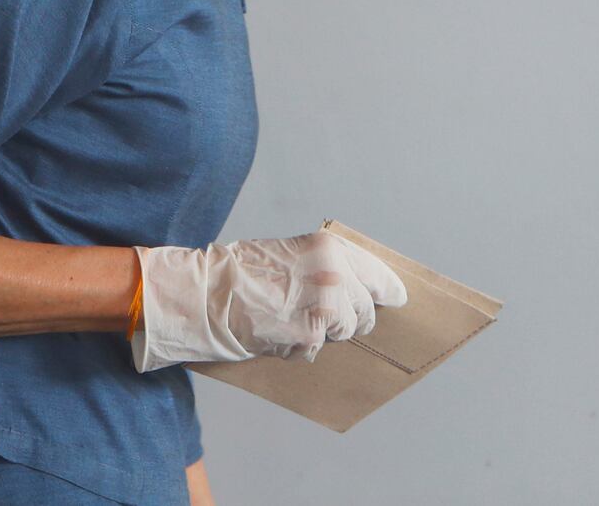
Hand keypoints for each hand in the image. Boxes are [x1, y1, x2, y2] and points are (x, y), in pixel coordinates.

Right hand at [130, 231, 408, 372]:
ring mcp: (324, 305)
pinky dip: (297, 348)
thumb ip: (326, 267)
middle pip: (366, 309)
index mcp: (330, 248)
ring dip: (322, 335)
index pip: (377, 273)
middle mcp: (334, 272)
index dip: (388, 290)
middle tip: (324, 320)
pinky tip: (275, 334)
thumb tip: (356, 289)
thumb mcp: (291, 254)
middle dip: (350, 319)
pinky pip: (315, 349)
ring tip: (289, 321)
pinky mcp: (308, 334)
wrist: (202, 293)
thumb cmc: (239, 272)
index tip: (397, 299)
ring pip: (344, 332)